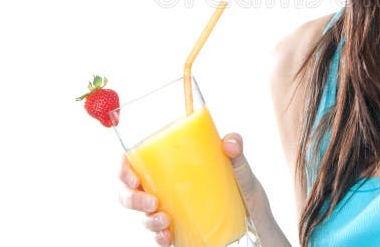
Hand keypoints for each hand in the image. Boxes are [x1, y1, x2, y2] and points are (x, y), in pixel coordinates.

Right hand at [118, 132, 268, 245]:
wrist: (256, 219)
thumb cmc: (242, 187)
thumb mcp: (241, 168)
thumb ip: (237, 151)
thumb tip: (229, 142)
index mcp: (171, 166)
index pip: (135, 162)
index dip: (124, 168)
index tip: (132, 176)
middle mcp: (164, 188)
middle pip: (129, 191)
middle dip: (131, 199)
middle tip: (152, 201)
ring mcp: (168, 210)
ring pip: (141, 215)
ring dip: (146, 220)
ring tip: (165, 221)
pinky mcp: (176, 230)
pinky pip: (157, 236)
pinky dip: (158, 237)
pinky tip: (167, 236)